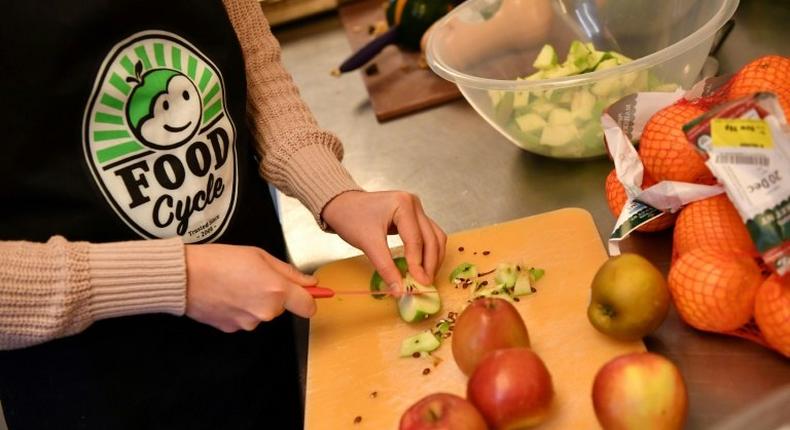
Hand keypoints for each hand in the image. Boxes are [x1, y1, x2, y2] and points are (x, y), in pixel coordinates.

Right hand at [184, 244, 316, 332]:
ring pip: (262, 313)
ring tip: (235, 284)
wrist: (185, 277)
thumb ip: (288, 272)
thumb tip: (309, 283)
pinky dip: (239, 309)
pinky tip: (226, 295)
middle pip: (282, 307)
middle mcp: (266, 312)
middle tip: (254, 276)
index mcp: (277, 291)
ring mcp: (248, 323)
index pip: (309, 306)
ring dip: (255, 301)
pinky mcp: (232, 329)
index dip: (308, 299)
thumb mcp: (260, 255)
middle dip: (274, 294)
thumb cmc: (220, 260)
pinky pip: (245, 318)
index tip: (305, 292)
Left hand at [322, 191, 446, 293]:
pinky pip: (429, 235)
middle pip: (431, 238)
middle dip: (430, 263)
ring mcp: (416, 209)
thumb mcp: (368, 243)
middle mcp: (414, 204)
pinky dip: (429, 252)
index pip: (416, 240)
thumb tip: (399, 290)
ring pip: (435, 237)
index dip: (418, 264)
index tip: (419, 283)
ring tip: (426, 277)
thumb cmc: (351, 218)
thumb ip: (385, 267)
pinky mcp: (414, 217)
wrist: (342, 205)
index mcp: (403, 204)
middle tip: (425, 284)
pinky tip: (424, 266)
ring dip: (433, 258)